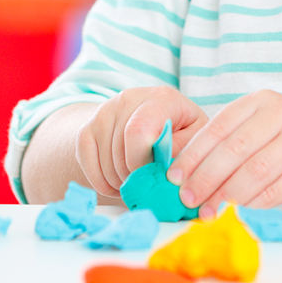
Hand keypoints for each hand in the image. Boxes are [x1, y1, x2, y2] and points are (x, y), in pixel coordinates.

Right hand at [76, 86, 206, 198]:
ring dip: (120, 182)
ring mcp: (104, 112)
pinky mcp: (87, 127)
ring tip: (137, 181)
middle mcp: (128, 99)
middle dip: (134, 177)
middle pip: (120, 152)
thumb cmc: (180, 132)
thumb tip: (170, 175)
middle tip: (148, 183)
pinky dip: (102, 182)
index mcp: (161, 98)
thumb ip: (186, 153)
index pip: (138, 132)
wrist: (150, 121)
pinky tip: (118, 182)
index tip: (154, 175)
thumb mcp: (194, 138)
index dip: (142, 163)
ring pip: (104, 161)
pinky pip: (86, 163)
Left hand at [167, 90, 281, 215]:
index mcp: (262, 101)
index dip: (194, 154)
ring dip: (227, 195)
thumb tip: (181, 176)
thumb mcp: (258, 135)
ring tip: (208, 212)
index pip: (220, 126)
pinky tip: (236, 214)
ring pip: (255, 170)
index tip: (174, 178)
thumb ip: (226, 147)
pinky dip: (252, 205)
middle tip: (187, 199)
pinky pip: (276, 189)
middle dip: (206, 177)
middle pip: (235, 148)